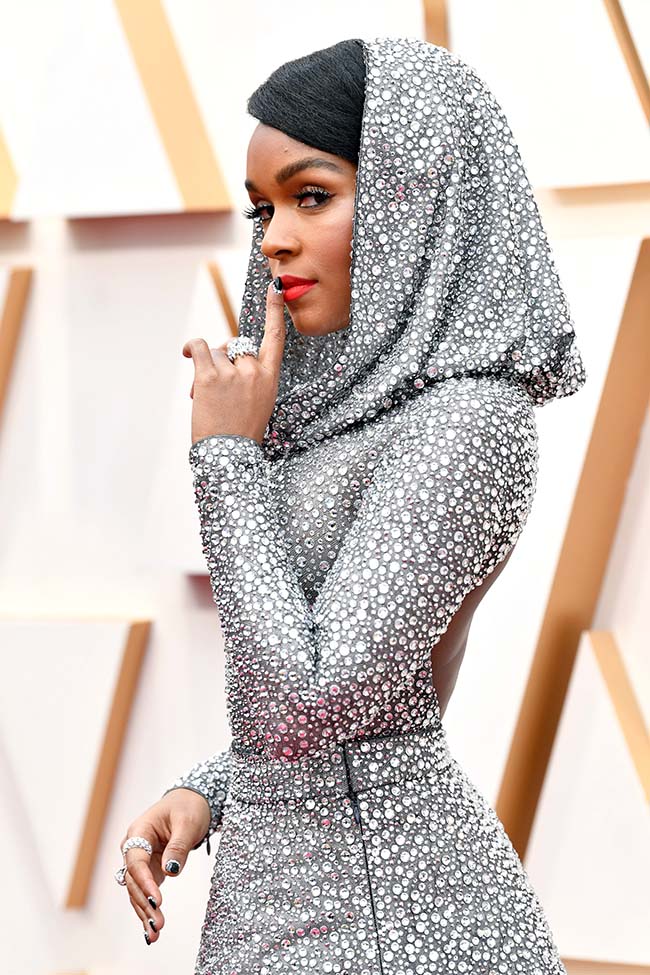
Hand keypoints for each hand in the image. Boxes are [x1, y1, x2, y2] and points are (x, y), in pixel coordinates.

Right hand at [118, 789, 210, 945]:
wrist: (190, 801)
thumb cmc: (188, 807)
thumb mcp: (188, 822)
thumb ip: (178, 846)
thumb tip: (170, 872)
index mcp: (139, 831)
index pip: (136, 861)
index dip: (144, 882)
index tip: (158, 900)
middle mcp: (134, 847)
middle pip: (133, 880)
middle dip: (144, 903)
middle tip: (158, 923)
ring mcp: (140, 860)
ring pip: (136, 891)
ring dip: (145, 912)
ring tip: (155, 934)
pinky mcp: (149, 870)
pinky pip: (145, 892)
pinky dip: (148, 910)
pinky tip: (151, 931)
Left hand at [182, 281, 285, 445]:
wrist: (230, 456)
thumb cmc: (241, 432)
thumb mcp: (257, 402)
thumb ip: (248, 375)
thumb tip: (223, 352)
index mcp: (270, 378)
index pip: (275, 338)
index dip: (274, 312)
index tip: (276, 289)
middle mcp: (254, 371)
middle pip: (236, 346)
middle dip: (224, 360)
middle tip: (217, 387)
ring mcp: (233, 373)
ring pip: (216, 352)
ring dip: (207, 368)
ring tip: (205, 396)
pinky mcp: (210, 375)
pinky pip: (200, 347)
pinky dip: (192, 348)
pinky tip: (187, 354)